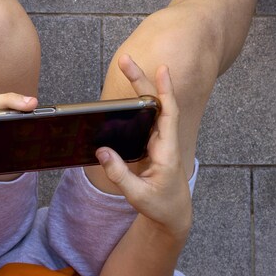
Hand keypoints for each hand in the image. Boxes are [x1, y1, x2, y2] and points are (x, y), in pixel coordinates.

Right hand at [96, 56, 191, 237]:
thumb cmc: (160, 206)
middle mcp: (165, 142)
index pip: (168, 115)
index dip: (165, 91)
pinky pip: (145, 121)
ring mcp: (159, 143)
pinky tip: (124, 95)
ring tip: (127, 66)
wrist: (173, 216)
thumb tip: (102, 151)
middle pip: (156, 104)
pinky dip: (136, 105)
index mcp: (167, 152)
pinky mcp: (152, 146)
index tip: (162, 69)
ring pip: (150, 110)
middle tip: (126, 59)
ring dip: (139, 88)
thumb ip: (119, 174)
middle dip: (142, 80)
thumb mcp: (137, 195)